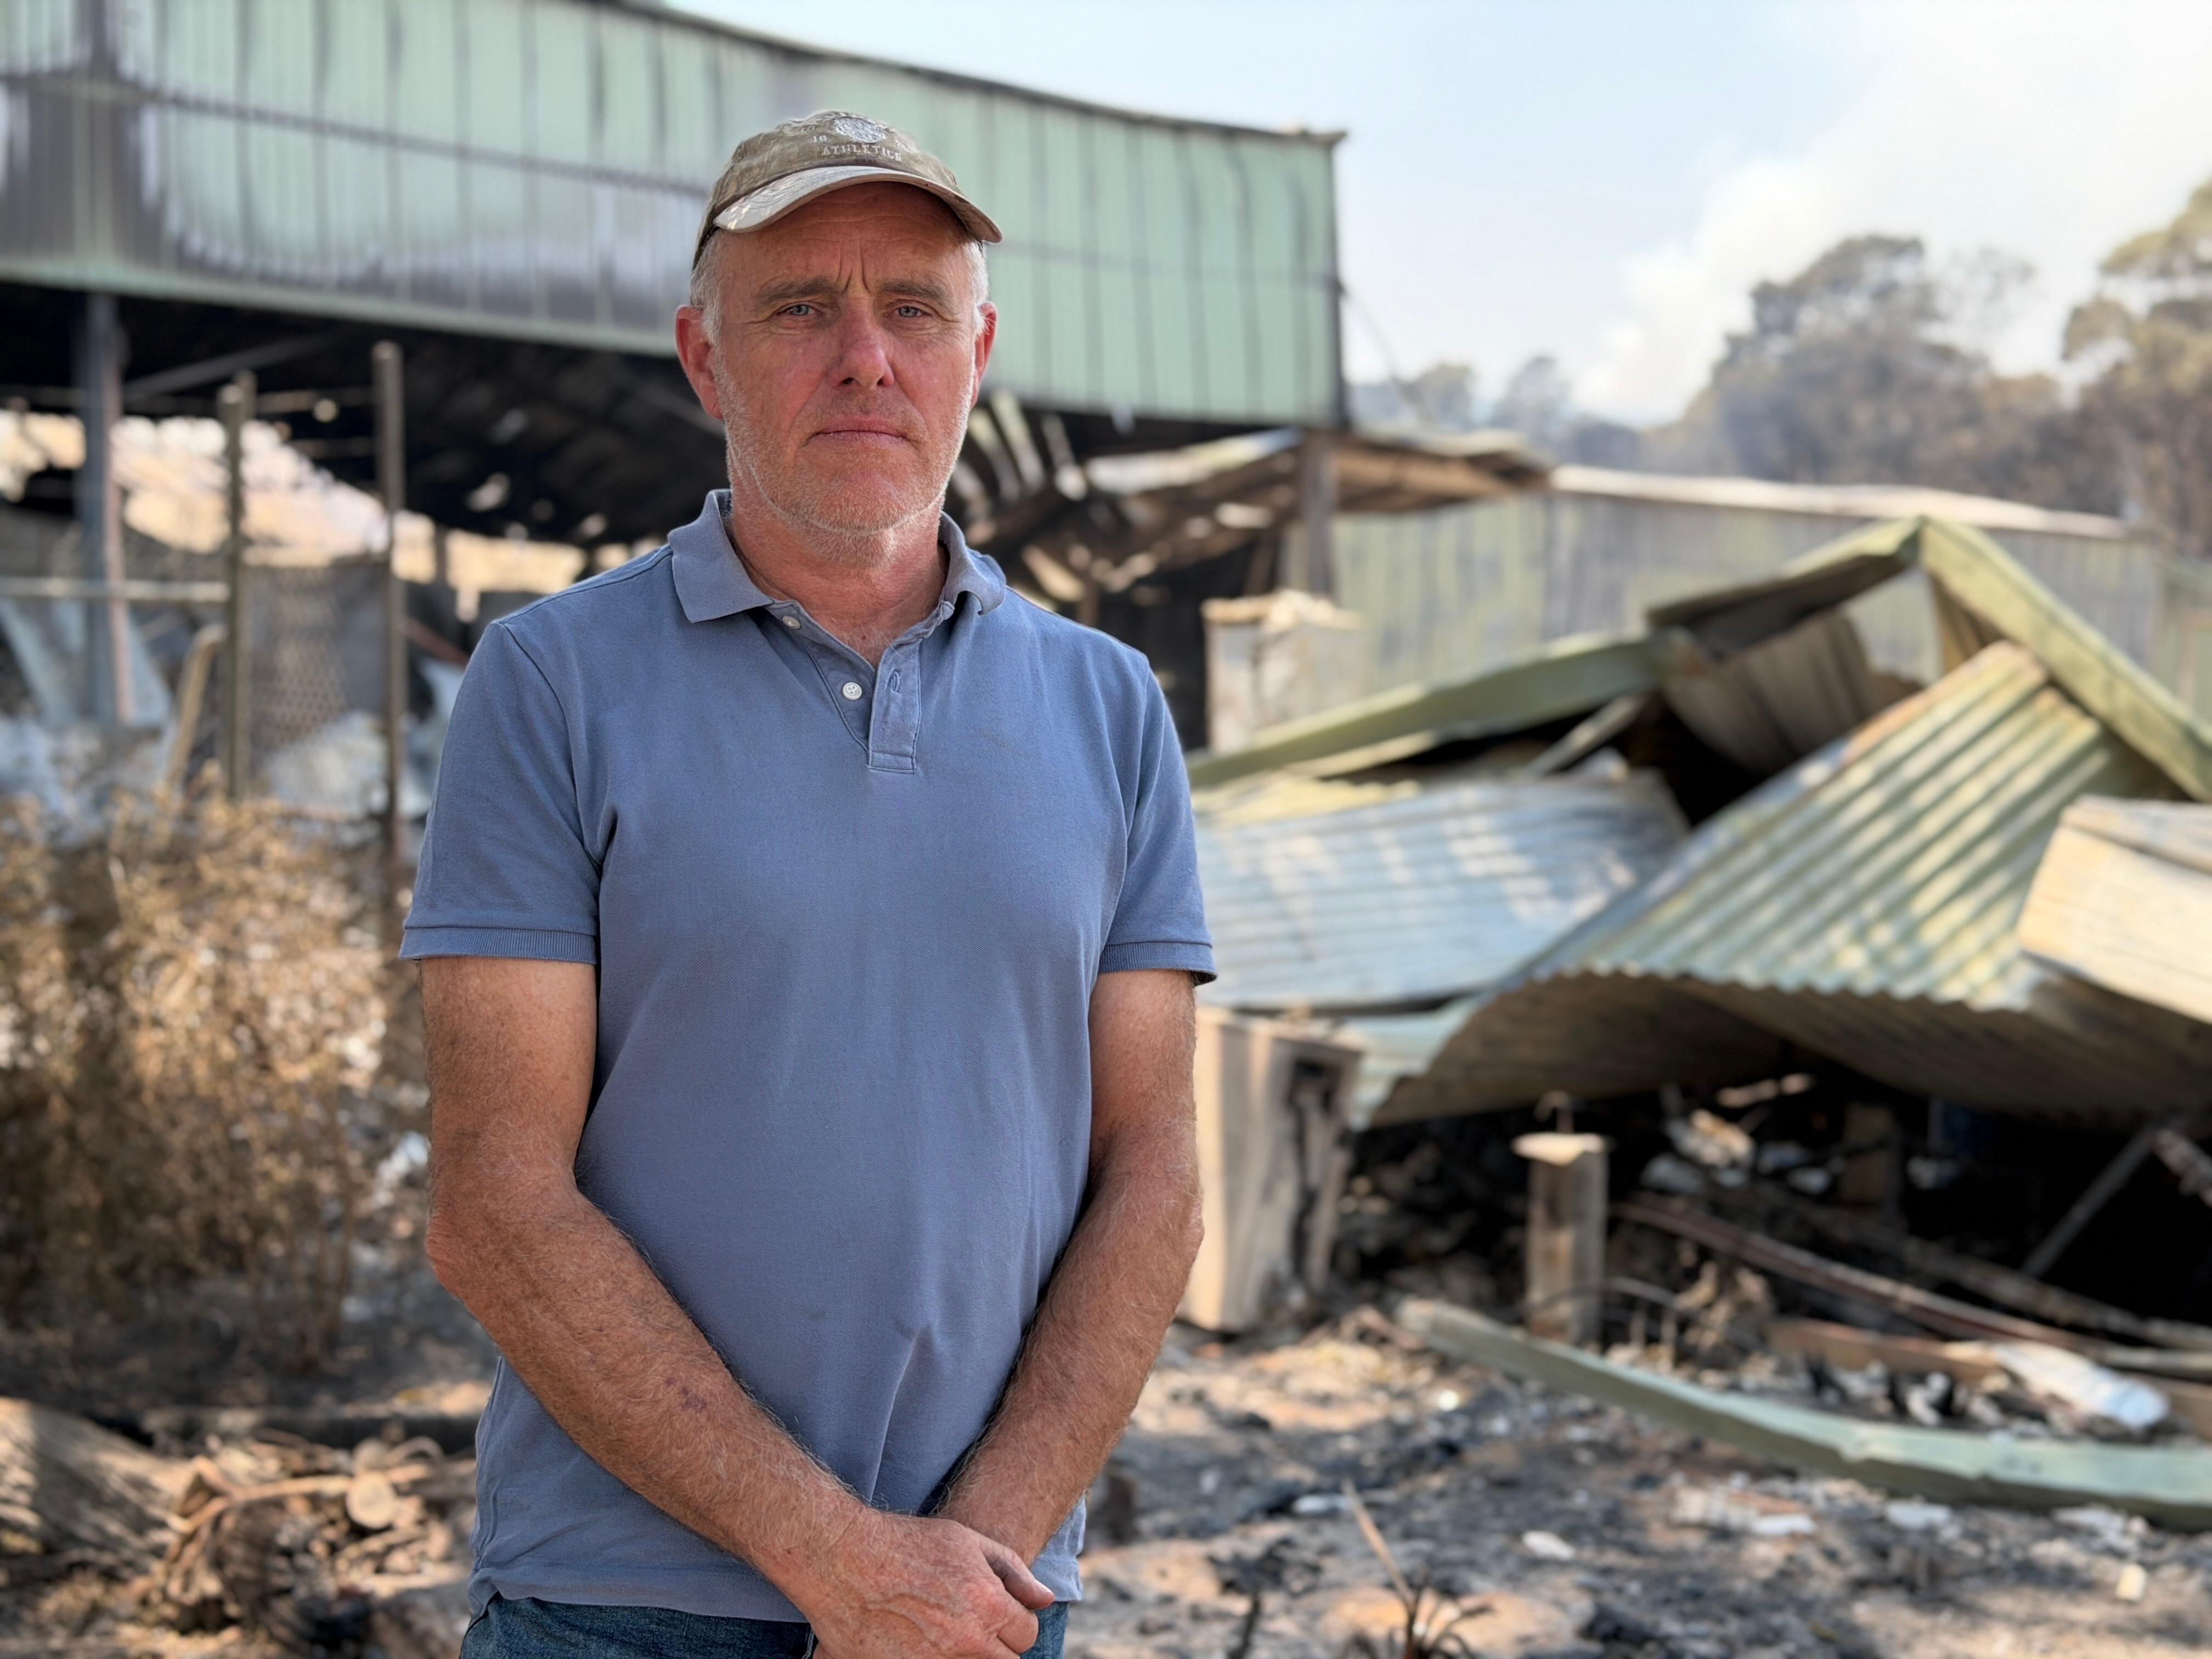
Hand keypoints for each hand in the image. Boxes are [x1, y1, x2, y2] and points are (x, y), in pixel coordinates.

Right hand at [800, 1507, 1053, 1658]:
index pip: (1026, 1634)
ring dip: (967, 1654)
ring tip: (943, 1631)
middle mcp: (967, 1642)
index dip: (1014, 1622)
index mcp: (988, 1606)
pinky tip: (918, 1642)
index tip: (996, 1613)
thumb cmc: (907, 1544)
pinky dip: (933, 1658)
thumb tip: (1044, 1600)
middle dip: (996, 1646)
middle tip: (970, 1626)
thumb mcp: (967, 1542)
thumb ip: (1012, 1573)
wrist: (843, 1559)